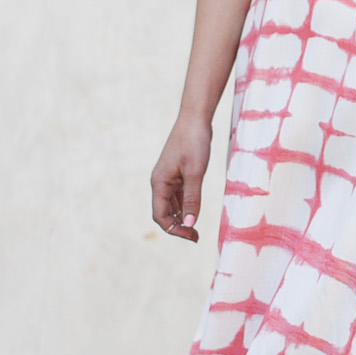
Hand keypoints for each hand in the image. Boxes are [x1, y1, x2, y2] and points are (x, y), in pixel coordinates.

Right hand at [150, 114, 212, 241]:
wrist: (195, 118)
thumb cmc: (194, 143)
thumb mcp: (196, 173)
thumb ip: (192, 199)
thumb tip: (189, 224)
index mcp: (159, 183)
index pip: (160, 216)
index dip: (174, 229)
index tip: (192, 235)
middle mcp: (160, 182)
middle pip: (164, 213)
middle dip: (177, 226)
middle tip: (196, 236)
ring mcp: (168, 177)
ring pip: (171, 205)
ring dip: (181, 217)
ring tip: (196, 228)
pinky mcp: (177, 172)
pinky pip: (178, 195)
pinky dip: (185, 205)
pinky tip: (195, 210)